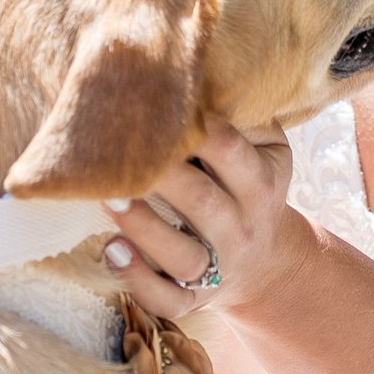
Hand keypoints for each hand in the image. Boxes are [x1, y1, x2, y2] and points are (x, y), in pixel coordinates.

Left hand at [100, 119, 301, 319]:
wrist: (267, 264)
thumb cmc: (251, 189)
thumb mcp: (268, 152)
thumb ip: (245, 119)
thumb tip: (200, 73)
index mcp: (260, 185)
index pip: (231, 152)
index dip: (199, 129)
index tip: (160, 104)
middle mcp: (242, 229)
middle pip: (203, 203)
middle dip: (162, 176)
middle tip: (117, 150)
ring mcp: (217, 270)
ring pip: (182, 256)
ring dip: (143, 228)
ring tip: (105, 199)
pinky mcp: (192, 299)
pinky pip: (166, 299)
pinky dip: (137, 280)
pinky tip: (111, 251)